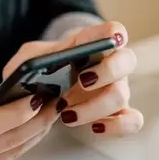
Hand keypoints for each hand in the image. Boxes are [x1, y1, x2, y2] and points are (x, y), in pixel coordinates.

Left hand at [3, 21, 143, 136]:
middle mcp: (110, 65)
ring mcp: (116, 89)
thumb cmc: (43, 69)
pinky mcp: (117, 113)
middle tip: (82, 81)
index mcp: (92, 44)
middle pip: (127, 61)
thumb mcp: (29, 58)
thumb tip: (27, 75)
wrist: (48, 88)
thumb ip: (27, 61)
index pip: (113, 31)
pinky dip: (116, 126)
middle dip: (107, 71)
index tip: (109, 41)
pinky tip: (94, 128)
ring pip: (122, 95)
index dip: (115, 35)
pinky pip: (132, 121)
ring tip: (66, 115)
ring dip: (94, 107)